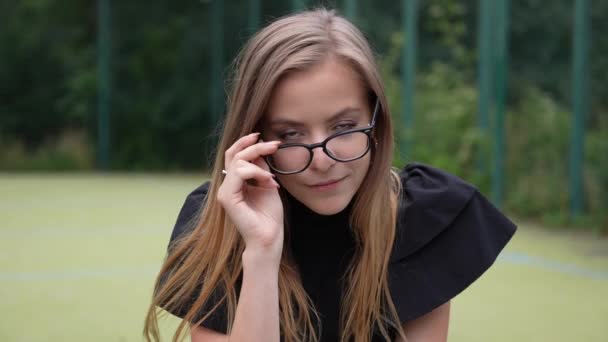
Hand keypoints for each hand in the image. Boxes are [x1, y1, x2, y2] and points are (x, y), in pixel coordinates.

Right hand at [216, 132, 283, 258]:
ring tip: (273, 178)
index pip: (233, 155)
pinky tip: (269, 182)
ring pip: (237, 162)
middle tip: (274, 145)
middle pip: (234, 154)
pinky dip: (257, 173)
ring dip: (260, 163)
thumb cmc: (269, 215)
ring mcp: (225, 191)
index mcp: (234, 182)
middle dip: (255, 146)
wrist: (269, 237)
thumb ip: (261, 168)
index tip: (264, 137)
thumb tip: (260, 149)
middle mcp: (226, 185)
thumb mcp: (267, 184)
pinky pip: (239, 173)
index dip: (246, 143)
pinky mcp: (227, 198)